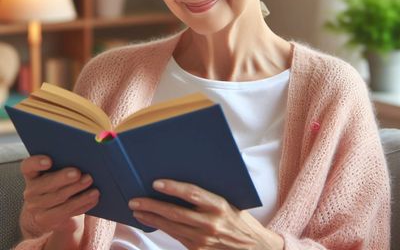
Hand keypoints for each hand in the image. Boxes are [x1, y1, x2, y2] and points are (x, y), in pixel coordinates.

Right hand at [20, 155, 99, 235]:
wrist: (47, 212)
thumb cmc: (57, 184)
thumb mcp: (56, 173)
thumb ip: (65, 164)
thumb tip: (85, 157)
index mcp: (33, 174)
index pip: (28, 166)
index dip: (36, 163)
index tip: (49, 161)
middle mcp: (31, 191)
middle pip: (47, 184)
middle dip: (64, 178)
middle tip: (78, 173)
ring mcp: (37, 207)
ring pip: (59, 200)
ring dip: (78, 194)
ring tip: (93, 187)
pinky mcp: (46, 220)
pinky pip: (66, 212)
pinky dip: (82, 204)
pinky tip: (94, 198)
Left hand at [129, 179, 283, 249]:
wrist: (254, 248)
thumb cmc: (239, 219)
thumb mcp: (229, 200)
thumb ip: (208, 194)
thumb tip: (182, 182)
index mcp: (220, 205)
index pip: (192, 194)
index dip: (173, 188)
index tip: (156, 183)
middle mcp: (211, 223)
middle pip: (176, 213)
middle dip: (153, 206)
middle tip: (135, 200)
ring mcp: (203, 240)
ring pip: (172, 227)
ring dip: (152, 219)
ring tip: (137, 211)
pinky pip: (176, 237)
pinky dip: (162, 228)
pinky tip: (151, 222)